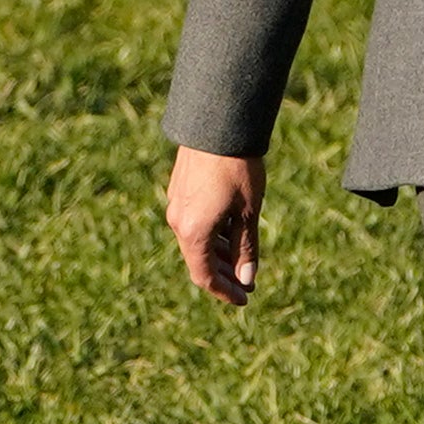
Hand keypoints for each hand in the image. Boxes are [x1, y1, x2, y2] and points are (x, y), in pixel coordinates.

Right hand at [166, 147, 265, 306]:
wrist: (218, 124)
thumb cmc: (238, 169)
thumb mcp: (248, 212)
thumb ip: (246, 248)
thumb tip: (246, 279)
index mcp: (193, 232)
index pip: (205, 276)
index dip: (225, 292)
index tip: (244, 299)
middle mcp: (178, 221)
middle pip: (199, 261)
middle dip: (224, 276)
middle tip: (247, 284)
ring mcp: (176, 204)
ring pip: (195, 241)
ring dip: (218, 255)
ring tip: (242, 261)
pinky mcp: (179, 189)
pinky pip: (193, 223)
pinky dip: (211, 235)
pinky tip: (230, 233)